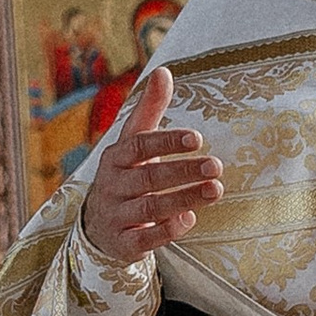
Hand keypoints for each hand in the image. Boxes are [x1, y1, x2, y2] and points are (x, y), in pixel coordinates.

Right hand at [81, 65, 223, 264]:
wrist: (99, 226)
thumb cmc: (126, 175)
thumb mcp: (133, 143)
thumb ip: (150, 109)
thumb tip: (163, 71)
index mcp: (116, 158)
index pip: (139, 146)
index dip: (167, 142)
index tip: (197, 138)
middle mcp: (113, 186)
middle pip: (149, 177)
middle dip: (183, 171)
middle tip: (216, 166)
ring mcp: (117, 215)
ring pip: (151, 208)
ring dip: (184, 198)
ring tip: (215, 190)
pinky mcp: (124, 243)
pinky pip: (144, 239)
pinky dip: (167, 230)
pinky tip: (190, 219)